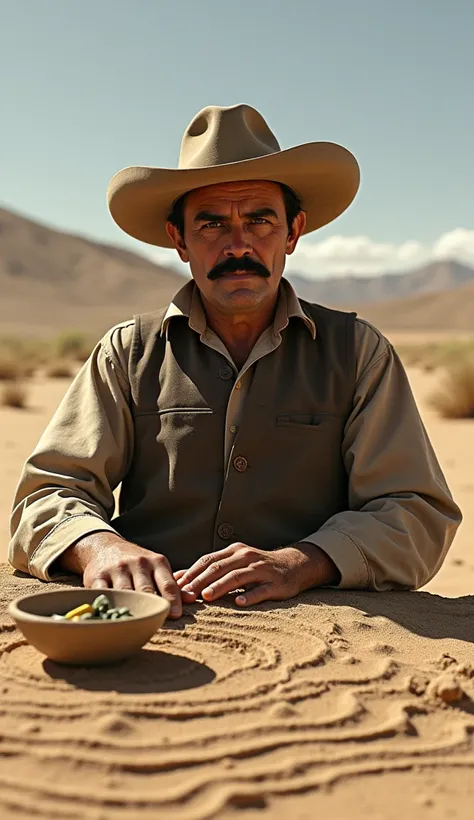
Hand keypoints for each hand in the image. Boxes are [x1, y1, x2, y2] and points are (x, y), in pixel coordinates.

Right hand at [60, 533, 191, 618]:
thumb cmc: (137, 563)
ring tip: (135, 624)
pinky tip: (111, 617)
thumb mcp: (156, 566)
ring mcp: (117, 569)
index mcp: (156, 561)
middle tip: (156, 622)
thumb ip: (171, 583)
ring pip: (125, 593)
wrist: (104, 547)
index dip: (172, 599)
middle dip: (152, 606)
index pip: (167, 583)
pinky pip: (103, 594)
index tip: (176, 615)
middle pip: (146, 590)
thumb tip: (191, 599)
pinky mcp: (97, 576)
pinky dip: (106, 606)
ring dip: (130, 609)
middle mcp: (137, 563)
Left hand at [174, 542, 338, 606]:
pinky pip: (261, 590)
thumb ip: (209, 569)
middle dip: (200, 581)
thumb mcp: (234, 563)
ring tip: (206, 596)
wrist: (295, 564)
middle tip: (185, 595)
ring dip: (220, 586)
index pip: (208, 561)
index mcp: (234, 551)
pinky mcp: (276, 583)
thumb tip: (178, 578)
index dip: (191, 573)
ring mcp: (262, 569)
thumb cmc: (257, 567)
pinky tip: (239, 602)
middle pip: (219, 568)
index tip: (175, 587)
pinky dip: (250, 595)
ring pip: (238, 576)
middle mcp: (247, 557)